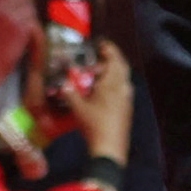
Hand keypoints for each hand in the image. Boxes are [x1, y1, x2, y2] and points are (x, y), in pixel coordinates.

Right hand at [59, 40, 132, 162]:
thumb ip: (70, 93)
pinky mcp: (127, 108)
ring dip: (113, 72)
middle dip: (111, 59)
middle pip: (121, 67)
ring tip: (98, 74)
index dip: (109, 49)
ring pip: (123, 78)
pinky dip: (114, 83)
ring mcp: (127, 98)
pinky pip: (123, 88)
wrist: (110, 147)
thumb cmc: (94, 124)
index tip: (101, 43)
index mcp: (113, 83)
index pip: (115, 59)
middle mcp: (123, 87)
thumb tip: (62, 84)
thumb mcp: (78, 108)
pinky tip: (104, 90)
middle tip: (98, 58)